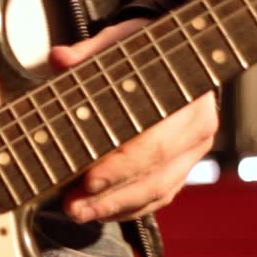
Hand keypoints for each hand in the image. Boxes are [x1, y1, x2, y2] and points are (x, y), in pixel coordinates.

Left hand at [48, 18, 217, 222]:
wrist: (176, 58)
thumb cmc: (146, 51)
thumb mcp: (122, 43)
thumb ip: (91, 53)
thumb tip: (59, 58)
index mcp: (188, 98)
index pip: (155, 142)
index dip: (121, 165)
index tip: (88, 179)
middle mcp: (197, 130)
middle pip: (155, 174)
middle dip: (111, 195)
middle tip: (73, 206)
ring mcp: (191, 153)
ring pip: (156, 191)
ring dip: (114, 207)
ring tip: (77, 214)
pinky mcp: (182, 169)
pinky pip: (156, 198)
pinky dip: (126, 209)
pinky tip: (97, 213)